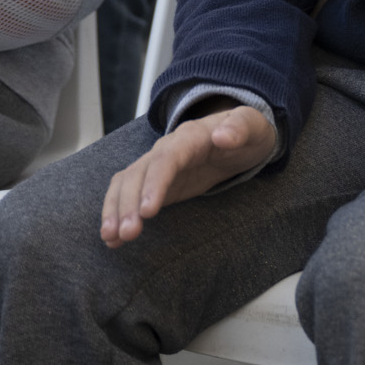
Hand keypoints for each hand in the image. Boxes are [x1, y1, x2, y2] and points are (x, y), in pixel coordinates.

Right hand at [101, 105, 278, 244]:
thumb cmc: (248, 132)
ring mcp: (158, 165)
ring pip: (127, 183)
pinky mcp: (156, 182)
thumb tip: (223, 136)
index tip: (148, 211)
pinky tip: (112, 238)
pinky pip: (130, 195)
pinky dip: (117, 213)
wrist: (240, 133)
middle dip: (128, 203)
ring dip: (116, 210)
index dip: (154, 183)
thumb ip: (240, 128)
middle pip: (139, 173)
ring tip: (112, 238)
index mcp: (190, 136)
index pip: (166, 158)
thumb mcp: (253, 125)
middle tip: (125, 234)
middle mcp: (167, 149)